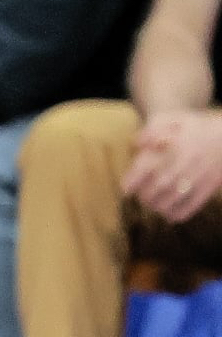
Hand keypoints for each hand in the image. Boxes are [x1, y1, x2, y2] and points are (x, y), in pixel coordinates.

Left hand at [124, 109, 221, 223]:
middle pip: (162, 183)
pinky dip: (182, 212)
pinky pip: (197, 201)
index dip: (134, 179)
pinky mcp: (213, 183)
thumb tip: (137, 143)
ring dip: (161, 205)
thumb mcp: (174, 119)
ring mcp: (202, 172)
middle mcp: (189, 159)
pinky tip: (171, 217)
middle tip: (140, 199)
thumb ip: (153, 128)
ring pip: (177, 195)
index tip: (125, 190)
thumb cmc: (194, 127)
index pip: (149, 164)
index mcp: (177, 143)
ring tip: (153, 207)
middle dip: (147, 195)